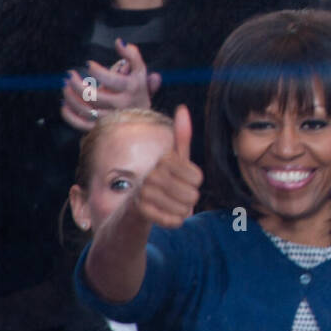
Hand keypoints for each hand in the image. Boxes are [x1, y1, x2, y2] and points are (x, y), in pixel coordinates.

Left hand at [60, 39, 160, 130]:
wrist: (143, 119)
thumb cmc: (139, 91)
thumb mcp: (140, 71)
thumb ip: (132, 55)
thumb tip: (119, 42)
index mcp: (131, 89)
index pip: (111, 80)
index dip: (97, 71)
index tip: (89, 64)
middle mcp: (121, 105)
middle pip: (93, 96)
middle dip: (77, 84)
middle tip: (70, 75)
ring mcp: (110, 118)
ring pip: (85, 110)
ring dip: (71, 98)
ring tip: (65, 86)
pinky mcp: (101, 128)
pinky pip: (81, 124)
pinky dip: (70, 116)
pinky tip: (64, 105)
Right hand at [130, 104, 201, 228]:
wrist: (133, 210)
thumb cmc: (161, 181)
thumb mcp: (174, 160)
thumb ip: (181, 138)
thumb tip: (182, 108)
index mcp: (163, 160)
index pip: (197, 178)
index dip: (195, 184)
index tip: (184, 182)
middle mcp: (151, 174)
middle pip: (192, 194)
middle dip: (189, 200)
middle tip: (178, 197)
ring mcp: (143, 193)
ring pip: (183, 209)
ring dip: (181, 211)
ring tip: (171, 205)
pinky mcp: (139, 211)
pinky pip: (173, 221)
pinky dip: (174, 221)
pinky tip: (166, 215)